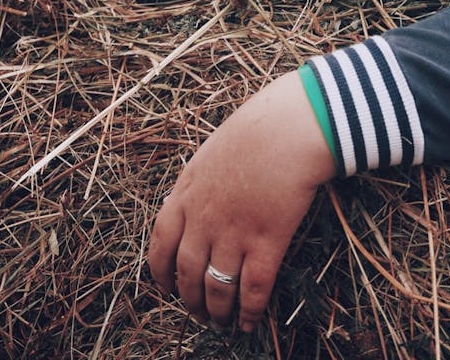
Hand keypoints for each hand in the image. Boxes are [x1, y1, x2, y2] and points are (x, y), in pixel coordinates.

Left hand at [148, 71, 336, 331]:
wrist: (289, 127)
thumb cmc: (257, 128)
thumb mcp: (213, 150)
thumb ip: (200, 178)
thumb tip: (194, 197)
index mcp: (187, 192)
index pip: (161, 243)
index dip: (160, 271)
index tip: (164, 286)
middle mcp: (204, 218)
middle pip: (187, 272)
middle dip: (189, 298)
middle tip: (195, 311)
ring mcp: (234, 233)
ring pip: (217, 287)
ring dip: (216, 311)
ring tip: (219, 322)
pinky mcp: (266, 242)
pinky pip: (253, 289)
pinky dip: (249, 312)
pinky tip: (249, 323)